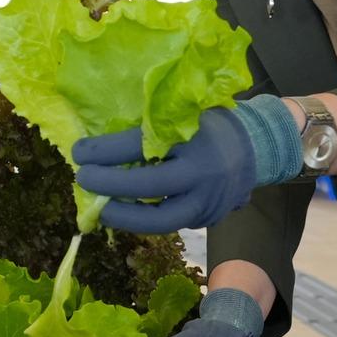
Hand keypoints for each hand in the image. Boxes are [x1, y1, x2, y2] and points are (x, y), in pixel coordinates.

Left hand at [72, 97, 299, 233]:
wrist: (257, 148)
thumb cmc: (212, 124)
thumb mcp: (185, 112)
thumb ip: (152, 122)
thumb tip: (101, 135)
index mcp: (194, 139)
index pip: (140, 145)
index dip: (105, 150)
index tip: (79, 151)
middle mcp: (203, 173)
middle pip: (148, 187)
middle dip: (110, 186)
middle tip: (83, 179)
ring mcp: (208, 201)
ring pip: (159, 219)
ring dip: (123, 216)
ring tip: (99, 208)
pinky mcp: (207, 219)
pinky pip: (169, 224)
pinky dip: (142, 220)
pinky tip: (121, 212)